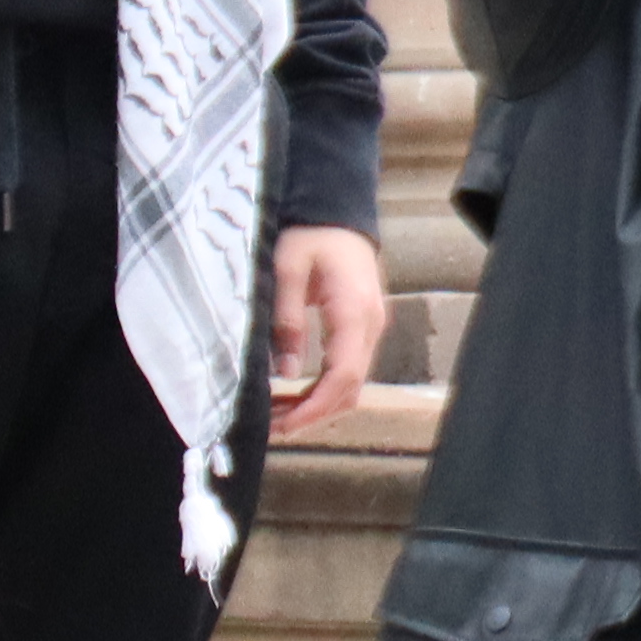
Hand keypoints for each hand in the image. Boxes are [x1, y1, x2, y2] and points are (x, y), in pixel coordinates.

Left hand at [266, 225, 390, 444]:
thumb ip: (286, 321)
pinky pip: (349, 370)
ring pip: (352, 384)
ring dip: (319, 405)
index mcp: (354, 312)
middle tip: (270, 426)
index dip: (315, 406)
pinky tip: (295, 394)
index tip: (283, 424)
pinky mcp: (361, 329)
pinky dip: (324, 390)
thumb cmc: (310, 236)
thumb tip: (285, 373)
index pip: (344, 375)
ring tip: (278, 415)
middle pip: (351, 388)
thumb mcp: (286, 271)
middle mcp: (370, 325)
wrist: (337, 214)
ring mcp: (370, 328)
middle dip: (313, 414)